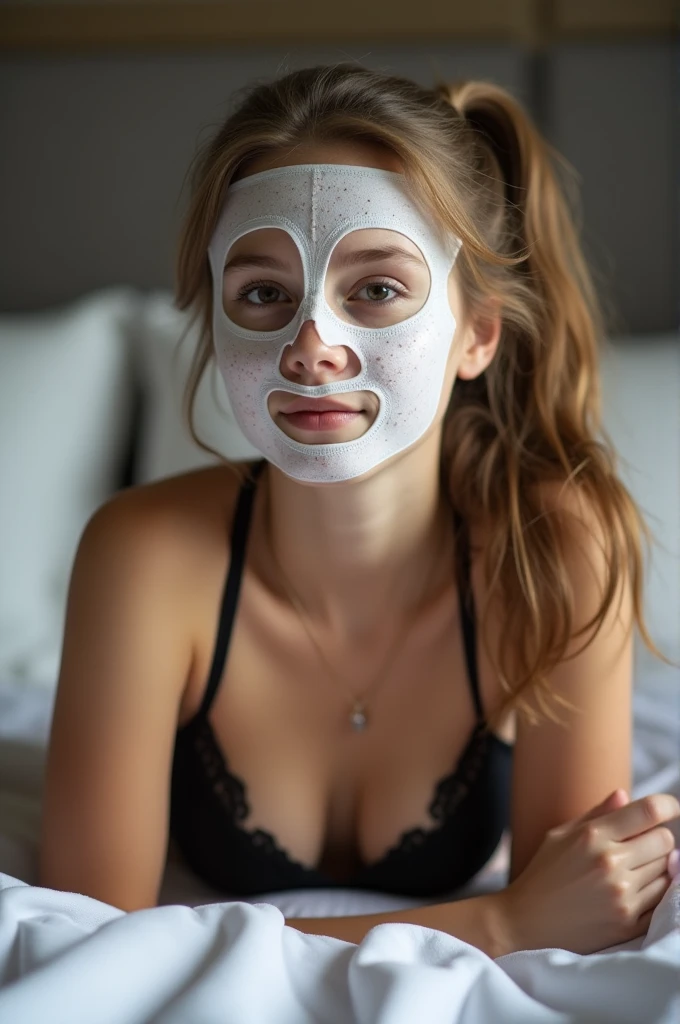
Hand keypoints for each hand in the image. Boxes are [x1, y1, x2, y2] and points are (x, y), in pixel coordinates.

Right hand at [497, 789, 679, 954]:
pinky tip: (635, 890)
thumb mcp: (561, 835)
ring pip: (667, 870)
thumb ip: (596, 813)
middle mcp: (610, 863)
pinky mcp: (628, 923)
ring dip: (656, 867)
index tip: (670, 807)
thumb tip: (624, 794)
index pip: (649, 811)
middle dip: (657, 838)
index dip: (667, 805)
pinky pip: (663, 900)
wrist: (527, 922)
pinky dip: (655, 892)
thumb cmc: (543, 873)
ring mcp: (621, 895)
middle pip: (664, 840)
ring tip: (632, 870)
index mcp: (593, 836)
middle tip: (642, 844)